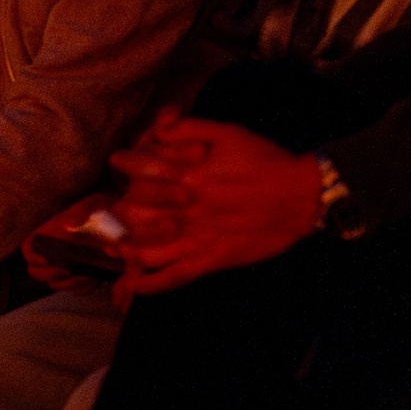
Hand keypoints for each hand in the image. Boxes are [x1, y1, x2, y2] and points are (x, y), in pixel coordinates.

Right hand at [22, 193, 118, 293]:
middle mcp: (52, 253)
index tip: (46, 260)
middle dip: (52, 274)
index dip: (33, 257)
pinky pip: (77, 289)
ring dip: (70, 282)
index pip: (28, 249)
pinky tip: (95, 276)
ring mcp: (65, 267)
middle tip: (69, 270)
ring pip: (57, 284)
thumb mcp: (90, 206)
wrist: (117, 221)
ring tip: (87, 273)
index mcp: (47, 234)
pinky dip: (85, 286)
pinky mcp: (80, 277)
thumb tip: (69, 227)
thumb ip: (79, 214)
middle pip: (37, 272)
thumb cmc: (99, 210)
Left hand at [108, 118, 318, 299]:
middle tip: (109, 210)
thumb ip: (188, 127)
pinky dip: (151, 284)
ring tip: (116, 245)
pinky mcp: (211, 260)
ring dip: (125, 249)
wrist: (301, 196)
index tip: (118, 162)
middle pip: (135, 213)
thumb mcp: (226, 132)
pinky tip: (134, 285)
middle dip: (116, 212)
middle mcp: (186, 208)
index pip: (140, 169)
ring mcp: (197, 237)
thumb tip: (158, 124)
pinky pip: (174, 277)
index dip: (125, 163)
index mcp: (188, 174)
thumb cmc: (265, 160)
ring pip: (146, 250)